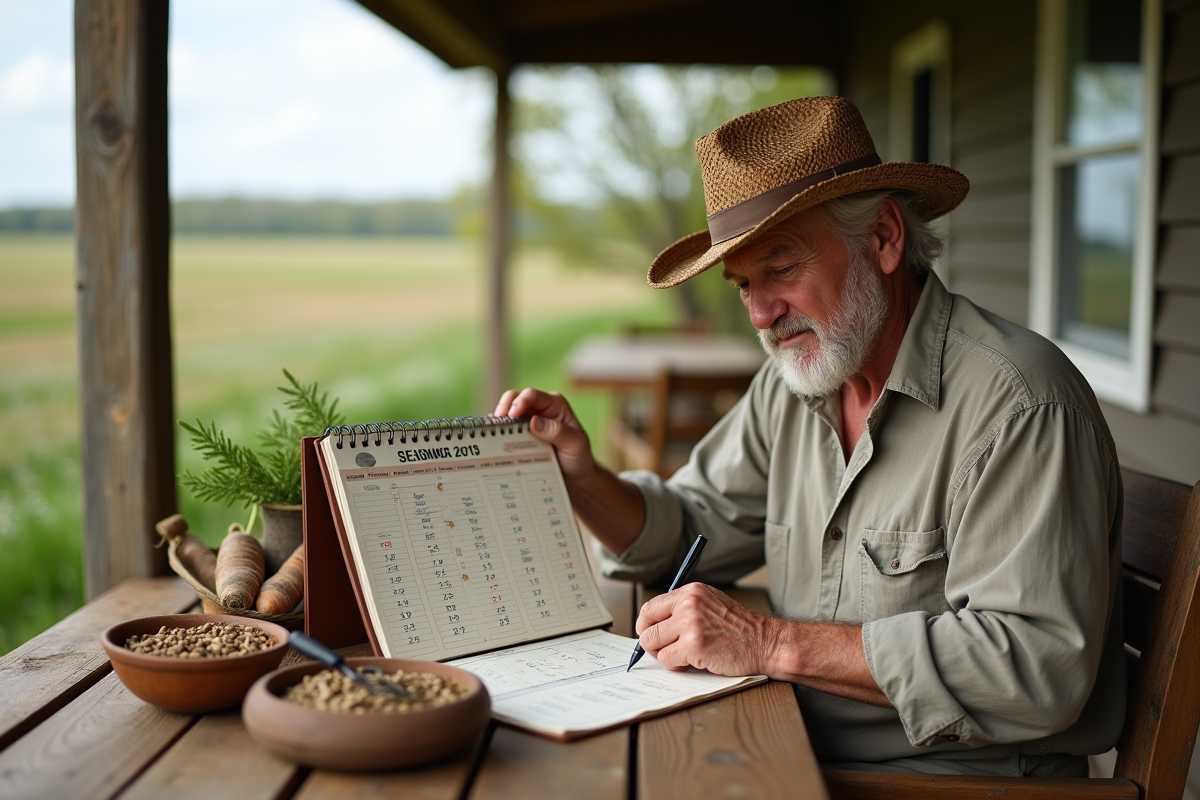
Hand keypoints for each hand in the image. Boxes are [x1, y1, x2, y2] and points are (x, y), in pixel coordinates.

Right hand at [494, 387, 594, 481]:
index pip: (533, 395)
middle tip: (497, 424)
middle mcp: (540, 409)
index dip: (520, 402)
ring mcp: (529, 421)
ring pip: (507, 412)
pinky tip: (494, 440)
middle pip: (515, 397)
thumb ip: (558, 432)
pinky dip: (499, 432)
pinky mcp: (521, 434)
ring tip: (493, 433)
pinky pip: (506, 429)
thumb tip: (534, 422)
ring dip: (499, 421)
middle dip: (504, 407)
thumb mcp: (576, 445)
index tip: (512, 416)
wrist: (575, 476)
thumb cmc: (579, 457)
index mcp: (555, 405)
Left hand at [635, 583, 778, 676]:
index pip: (651, 607)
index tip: (650, 635)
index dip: (646, 625)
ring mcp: (690, 624)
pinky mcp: (694, 646)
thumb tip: (656, 624)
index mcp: (691, 592)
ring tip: (684, 657)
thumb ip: (684, 608)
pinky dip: (676, 666)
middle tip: (665, 650)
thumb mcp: (710, 604)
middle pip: (647, 627)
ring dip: (665, 655)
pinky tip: (692, 663)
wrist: (764, 642)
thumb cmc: (740, 628)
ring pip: (652, 644)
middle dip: (652, 644)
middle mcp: (688, 604)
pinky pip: (667, 660)